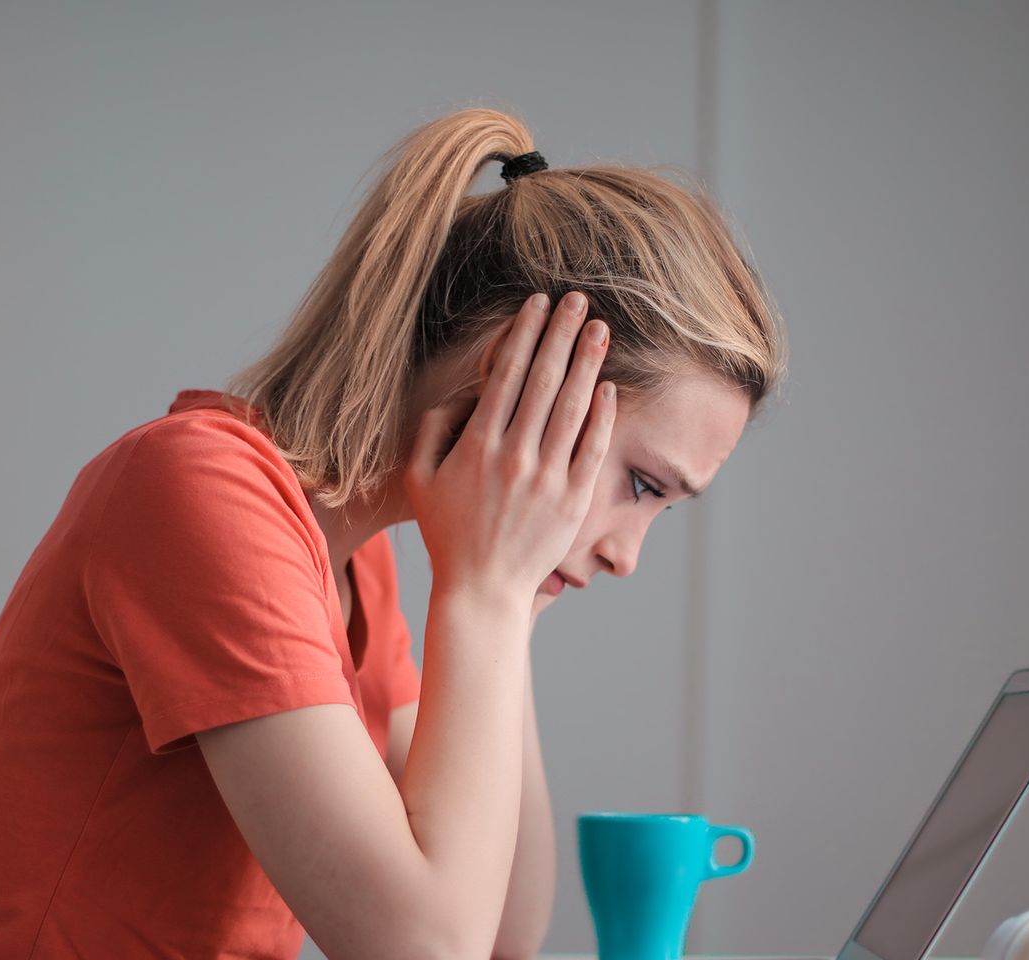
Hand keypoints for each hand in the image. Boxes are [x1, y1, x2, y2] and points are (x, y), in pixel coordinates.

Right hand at [405, 291, 615, 605]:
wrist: (481, 590)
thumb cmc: (447, 533)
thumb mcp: (419, 479)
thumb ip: (432, 430)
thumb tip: (460, 394)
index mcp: (477, 446)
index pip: (505, 375)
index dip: (524, 334)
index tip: (538, 304)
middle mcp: (514, 457)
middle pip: (543, 381)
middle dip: (562, 334)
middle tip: (578, 300)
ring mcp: (547, 479)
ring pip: (572, 408)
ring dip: (588, 363)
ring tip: (600, 329)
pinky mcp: (572, 501)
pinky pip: (592, 449)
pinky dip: (602, 416)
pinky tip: (609, 386)